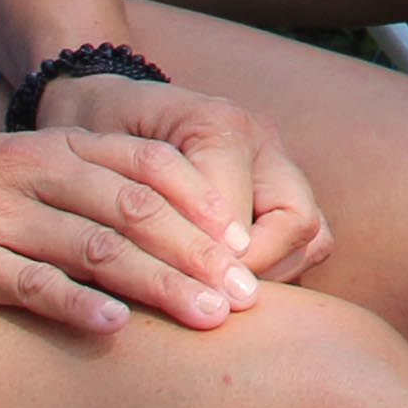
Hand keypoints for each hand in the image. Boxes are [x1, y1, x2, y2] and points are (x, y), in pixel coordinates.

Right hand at [0, 89, 309, 335]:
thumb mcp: (15, 175)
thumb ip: (79, 190)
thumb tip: (157, 230)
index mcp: (53, 146)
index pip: (150, 166)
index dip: (203, 204)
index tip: (243, 245)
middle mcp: (33, 172)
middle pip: (137, 209)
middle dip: (199, 253)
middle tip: (245, 294)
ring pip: (98, 246)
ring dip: (160, 284)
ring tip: (205, 317)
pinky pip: (30, 282)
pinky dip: (77, 304)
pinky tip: (115, 328)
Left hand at [48, 72, 331, 285]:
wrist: (106, 103)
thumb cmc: (95, 133)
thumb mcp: (99, 161)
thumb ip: (139, 205)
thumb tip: (169, 275)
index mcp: (218, 123)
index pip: (233, 214)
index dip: (209, 265)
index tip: (179, 299)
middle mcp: (262, 139)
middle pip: (297, 222)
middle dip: (254, 273)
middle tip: (208, 304)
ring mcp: (277, 162)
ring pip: (311, 235)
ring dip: (271, 277)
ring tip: (219, 300)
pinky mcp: (281, 187)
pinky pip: (307, 242)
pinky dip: (276, 271)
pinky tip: (228, 286)